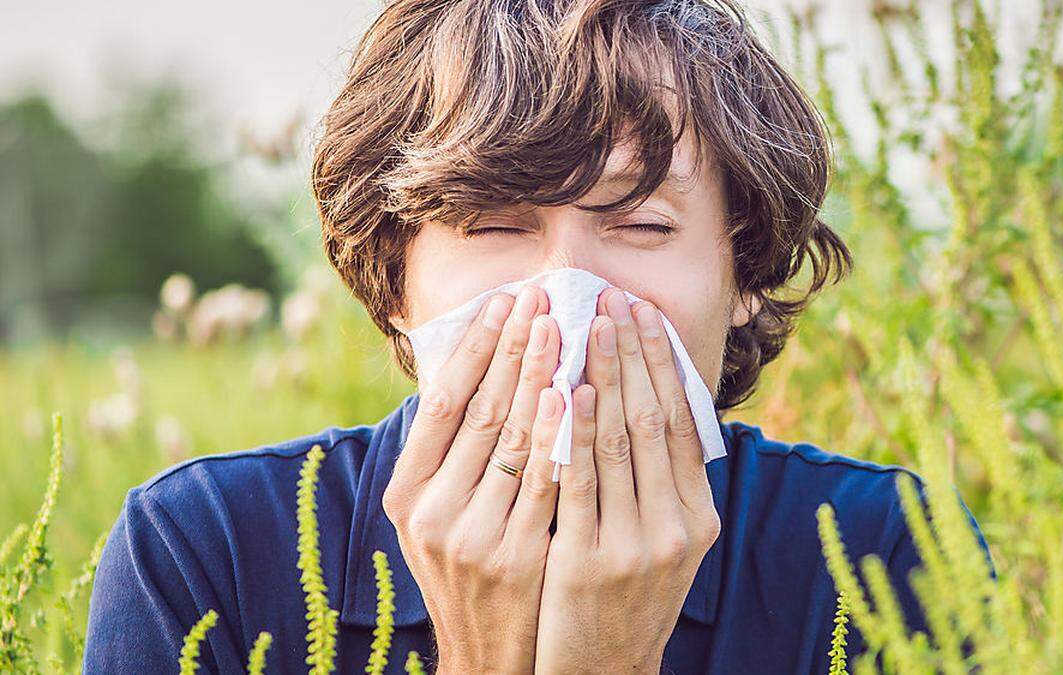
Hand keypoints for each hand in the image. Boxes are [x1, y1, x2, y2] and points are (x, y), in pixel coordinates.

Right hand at [382, 285, 562, 673]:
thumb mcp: (435, 514)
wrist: (486, 653)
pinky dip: (559, 434)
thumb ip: (447, 452)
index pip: (442, 402)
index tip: (503, 301)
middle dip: (513, 347)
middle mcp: (431, 512)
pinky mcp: (516, 556)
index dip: (475, 347)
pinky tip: (573, 392)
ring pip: (513, 439)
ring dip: (539, 375)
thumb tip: (472, 367)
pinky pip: (544, 482)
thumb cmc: (466, 568)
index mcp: (406, 492)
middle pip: (479, 411)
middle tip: (541, 296)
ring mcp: (473, 536)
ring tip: (562, 325)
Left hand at [532, 288, 721, 673]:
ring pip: (616, 443)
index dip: (662, 363)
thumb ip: (661, 482)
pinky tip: (562, 390)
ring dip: (601, 376)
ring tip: (586, 325)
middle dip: (631, 354)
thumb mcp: (663, 542)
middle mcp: (675, 527)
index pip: (681, 422)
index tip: (643, 313)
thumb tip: (652, 401)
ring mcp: (634, 546)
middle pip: (652, 421)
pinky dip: (571, 432)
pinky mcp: (586, 562)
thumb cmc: (625, 595)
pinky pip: (576, 482)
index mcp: (698, 516)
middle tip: (613, 299)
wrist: (602, 670)